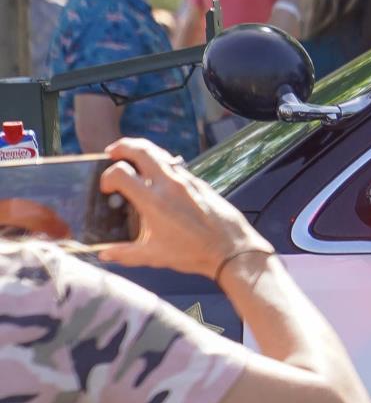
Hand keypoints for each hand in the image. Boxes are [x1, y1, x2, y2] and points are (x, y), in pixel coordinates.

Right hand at [96, 139, 268, 281]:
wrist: (233, 250)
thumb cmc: (194, 254)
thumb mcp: (155, 256)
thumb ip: (125, 254)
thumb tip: (105, 255)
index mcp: (153, 201)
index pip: (120, 172)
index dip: (107, 177)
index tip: (107, 188)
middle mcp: (169, 185)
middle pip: (141, 149)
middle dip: (122, 146)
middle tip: (112, 152)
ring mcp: (187, 181)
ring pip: (161, 154)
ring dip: (143, 151)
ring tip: (133, 158)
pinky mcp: (201, 184)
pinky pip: (177, 165)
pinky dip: (163, 163)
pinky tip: (159, 176)